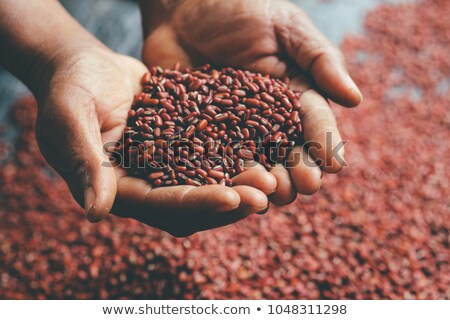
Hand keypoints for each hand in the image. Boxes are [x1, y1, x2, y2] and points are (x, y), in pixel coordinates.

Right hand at [35, 46, 274, 236]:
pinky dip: (235, 160)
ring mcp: (164, 169)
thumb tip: (96, 212)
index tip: (233, 198)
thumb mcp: (70, 117)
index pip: (161, 204)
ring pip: (207, 186)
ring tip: (273, 178)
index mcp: (117, 189)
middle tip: (266, 194)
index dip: (197, 203)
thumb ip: (84, 161)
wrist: (84, 66)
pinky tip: (264, 153)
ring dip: (240, 186)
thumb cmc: (69, 87)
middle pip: (192, 204)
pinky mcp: (179, 149)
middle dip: (229, 202)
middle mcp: (144, 186)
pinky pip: (211, 159)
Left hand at [141, 0, 360, 205]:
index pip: (314, 123)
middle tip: (303, 188)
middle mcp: (268, 119)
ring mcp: (234, 129)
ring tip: (272, 197)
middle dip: (298, 170)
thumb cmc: (240, 8)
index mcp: (294, 95)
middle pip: (287, 150)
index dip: (325, 143)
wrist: (184, 9)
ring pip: (254, 162)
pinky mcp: (202, 134)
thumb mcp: (285, 26)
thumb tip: (354, 99)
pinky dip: (223, 176)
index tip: (334, 165)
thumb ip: (319, 59)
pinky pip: (214, 159)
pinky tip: (230, 191)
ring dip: (265, 182)